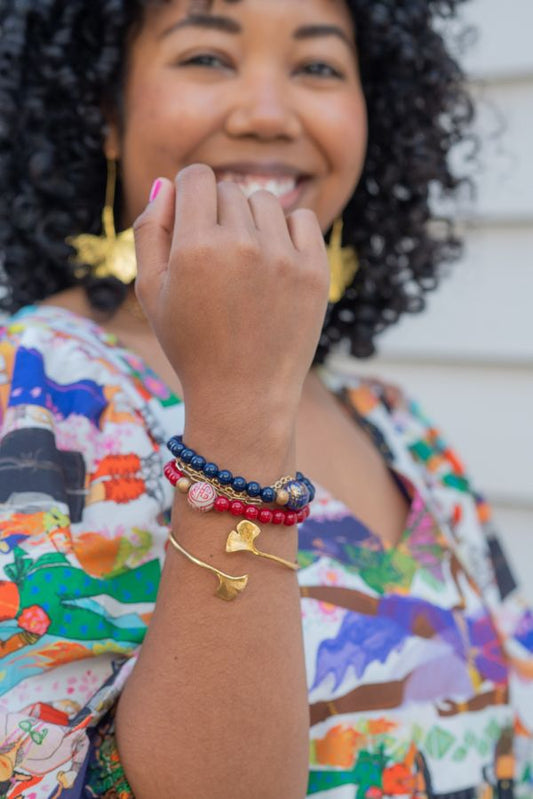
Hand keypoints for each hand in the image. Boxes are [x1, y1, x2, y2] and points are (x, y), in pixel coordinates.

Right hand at [133, 165, 329, 433]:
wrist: (244, 395)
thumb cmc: (191, 345)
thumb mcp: (150, 292)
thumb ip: (150, 231)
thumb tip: (168, 184)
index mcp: (196, 247)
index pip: (196, 177)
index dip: (190, 192)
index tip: (193, 216)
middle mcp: (242, 245)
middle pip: (229, 190)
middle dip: (218, 214)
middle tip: (216, 259)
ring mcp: (284, 257)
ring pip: (265, 202)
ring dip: (252, 222)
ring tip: (245, 264)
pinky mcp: (314, 271)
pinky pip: (302, 220)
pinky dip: (288, 232)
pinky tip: (274, 263)